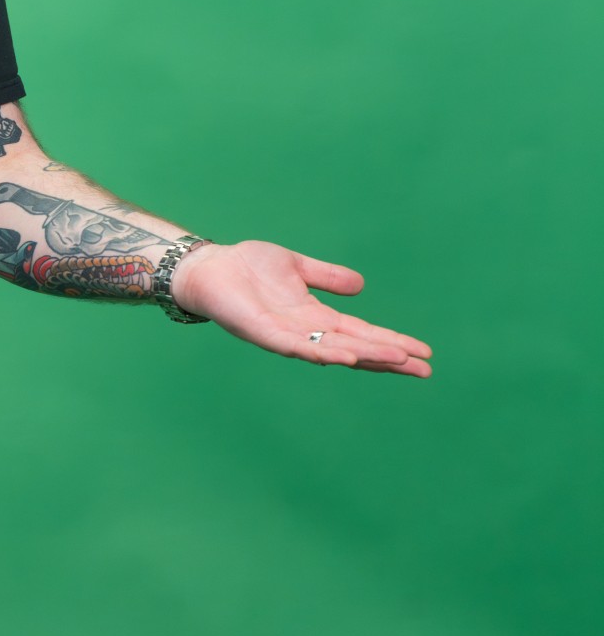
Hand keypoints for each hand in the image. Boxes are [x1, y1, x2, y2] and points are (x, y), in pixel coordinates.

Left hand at [169, 240, 432, 376]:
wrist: (209, 267)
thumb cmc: (248, 265)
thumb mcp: (297, 266)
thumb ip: (326, 277)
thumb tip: (361, 286)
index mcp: (316, 317)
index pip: (362, 333)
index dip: (392, 343)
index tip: (424, 353)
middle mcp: (305, 332)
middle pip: (356, 348)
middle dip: (389, 358)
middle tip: (425, 369)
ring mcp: (285, 335)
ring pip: (332, 350)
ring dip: (364, 356)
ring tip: (396, 360)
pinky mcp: (262, 333)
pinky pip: (295, 347)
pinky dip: (320, 352)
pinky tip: (342, 357)